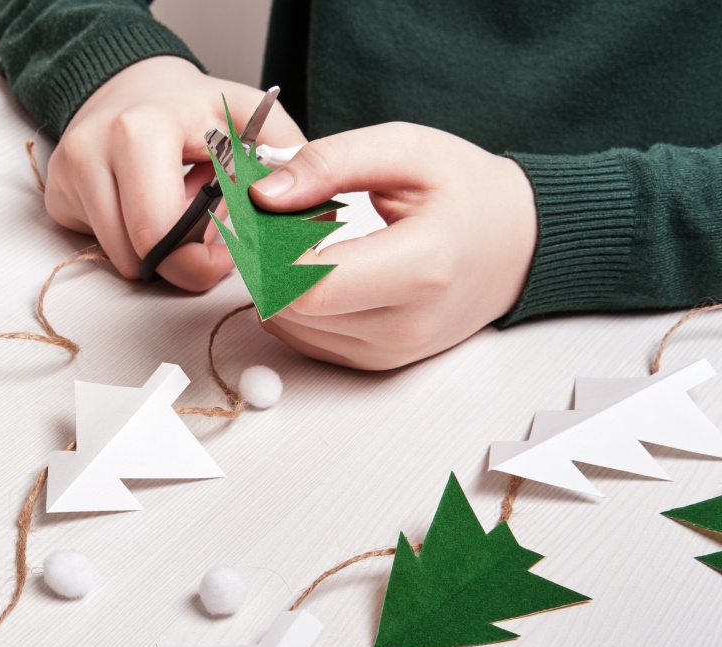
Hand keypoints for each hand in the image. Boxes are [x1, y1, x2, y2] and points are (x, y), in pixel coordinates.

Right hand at [46, 56, 304, 290]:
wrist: (133, 86)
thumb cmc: (196, 109)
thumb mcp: (251, 117)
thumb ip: (286, 159)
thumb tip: (307, 212)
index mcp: (142, 130)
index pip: (163, 232)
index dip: (205, 258)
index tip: (233, 251)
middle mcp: (93, 151)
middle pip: (139, 255)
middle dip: (183, 260)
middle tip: (210, 238)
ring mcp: (69, 175)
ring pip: (122, 260)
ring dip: (159, 252)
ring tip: (179, 212)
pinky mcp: (58, 197)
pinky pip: (103, 249)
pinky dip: (133, 243)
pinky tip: (148, 209)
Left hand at [250, 123, 536, 369]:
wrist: (519, 245)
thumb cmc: (468, 193)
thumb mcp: (406, 150)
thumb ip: (331, 163)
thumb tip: (264, 194)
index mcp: (422, 269)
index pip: (310, 285)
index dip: (267, 251)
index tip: (260, 211)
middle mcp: (406, 325)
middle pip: (291, 308)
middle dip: (266, 259)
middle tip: (278, 215)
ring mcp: (391, 352)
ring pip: (290, 326)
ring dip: (277, 281)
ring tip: (307, 238)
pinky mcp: (375, 363)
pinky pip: (304, 338)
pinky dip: (294, 302)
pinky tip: (319, 267)